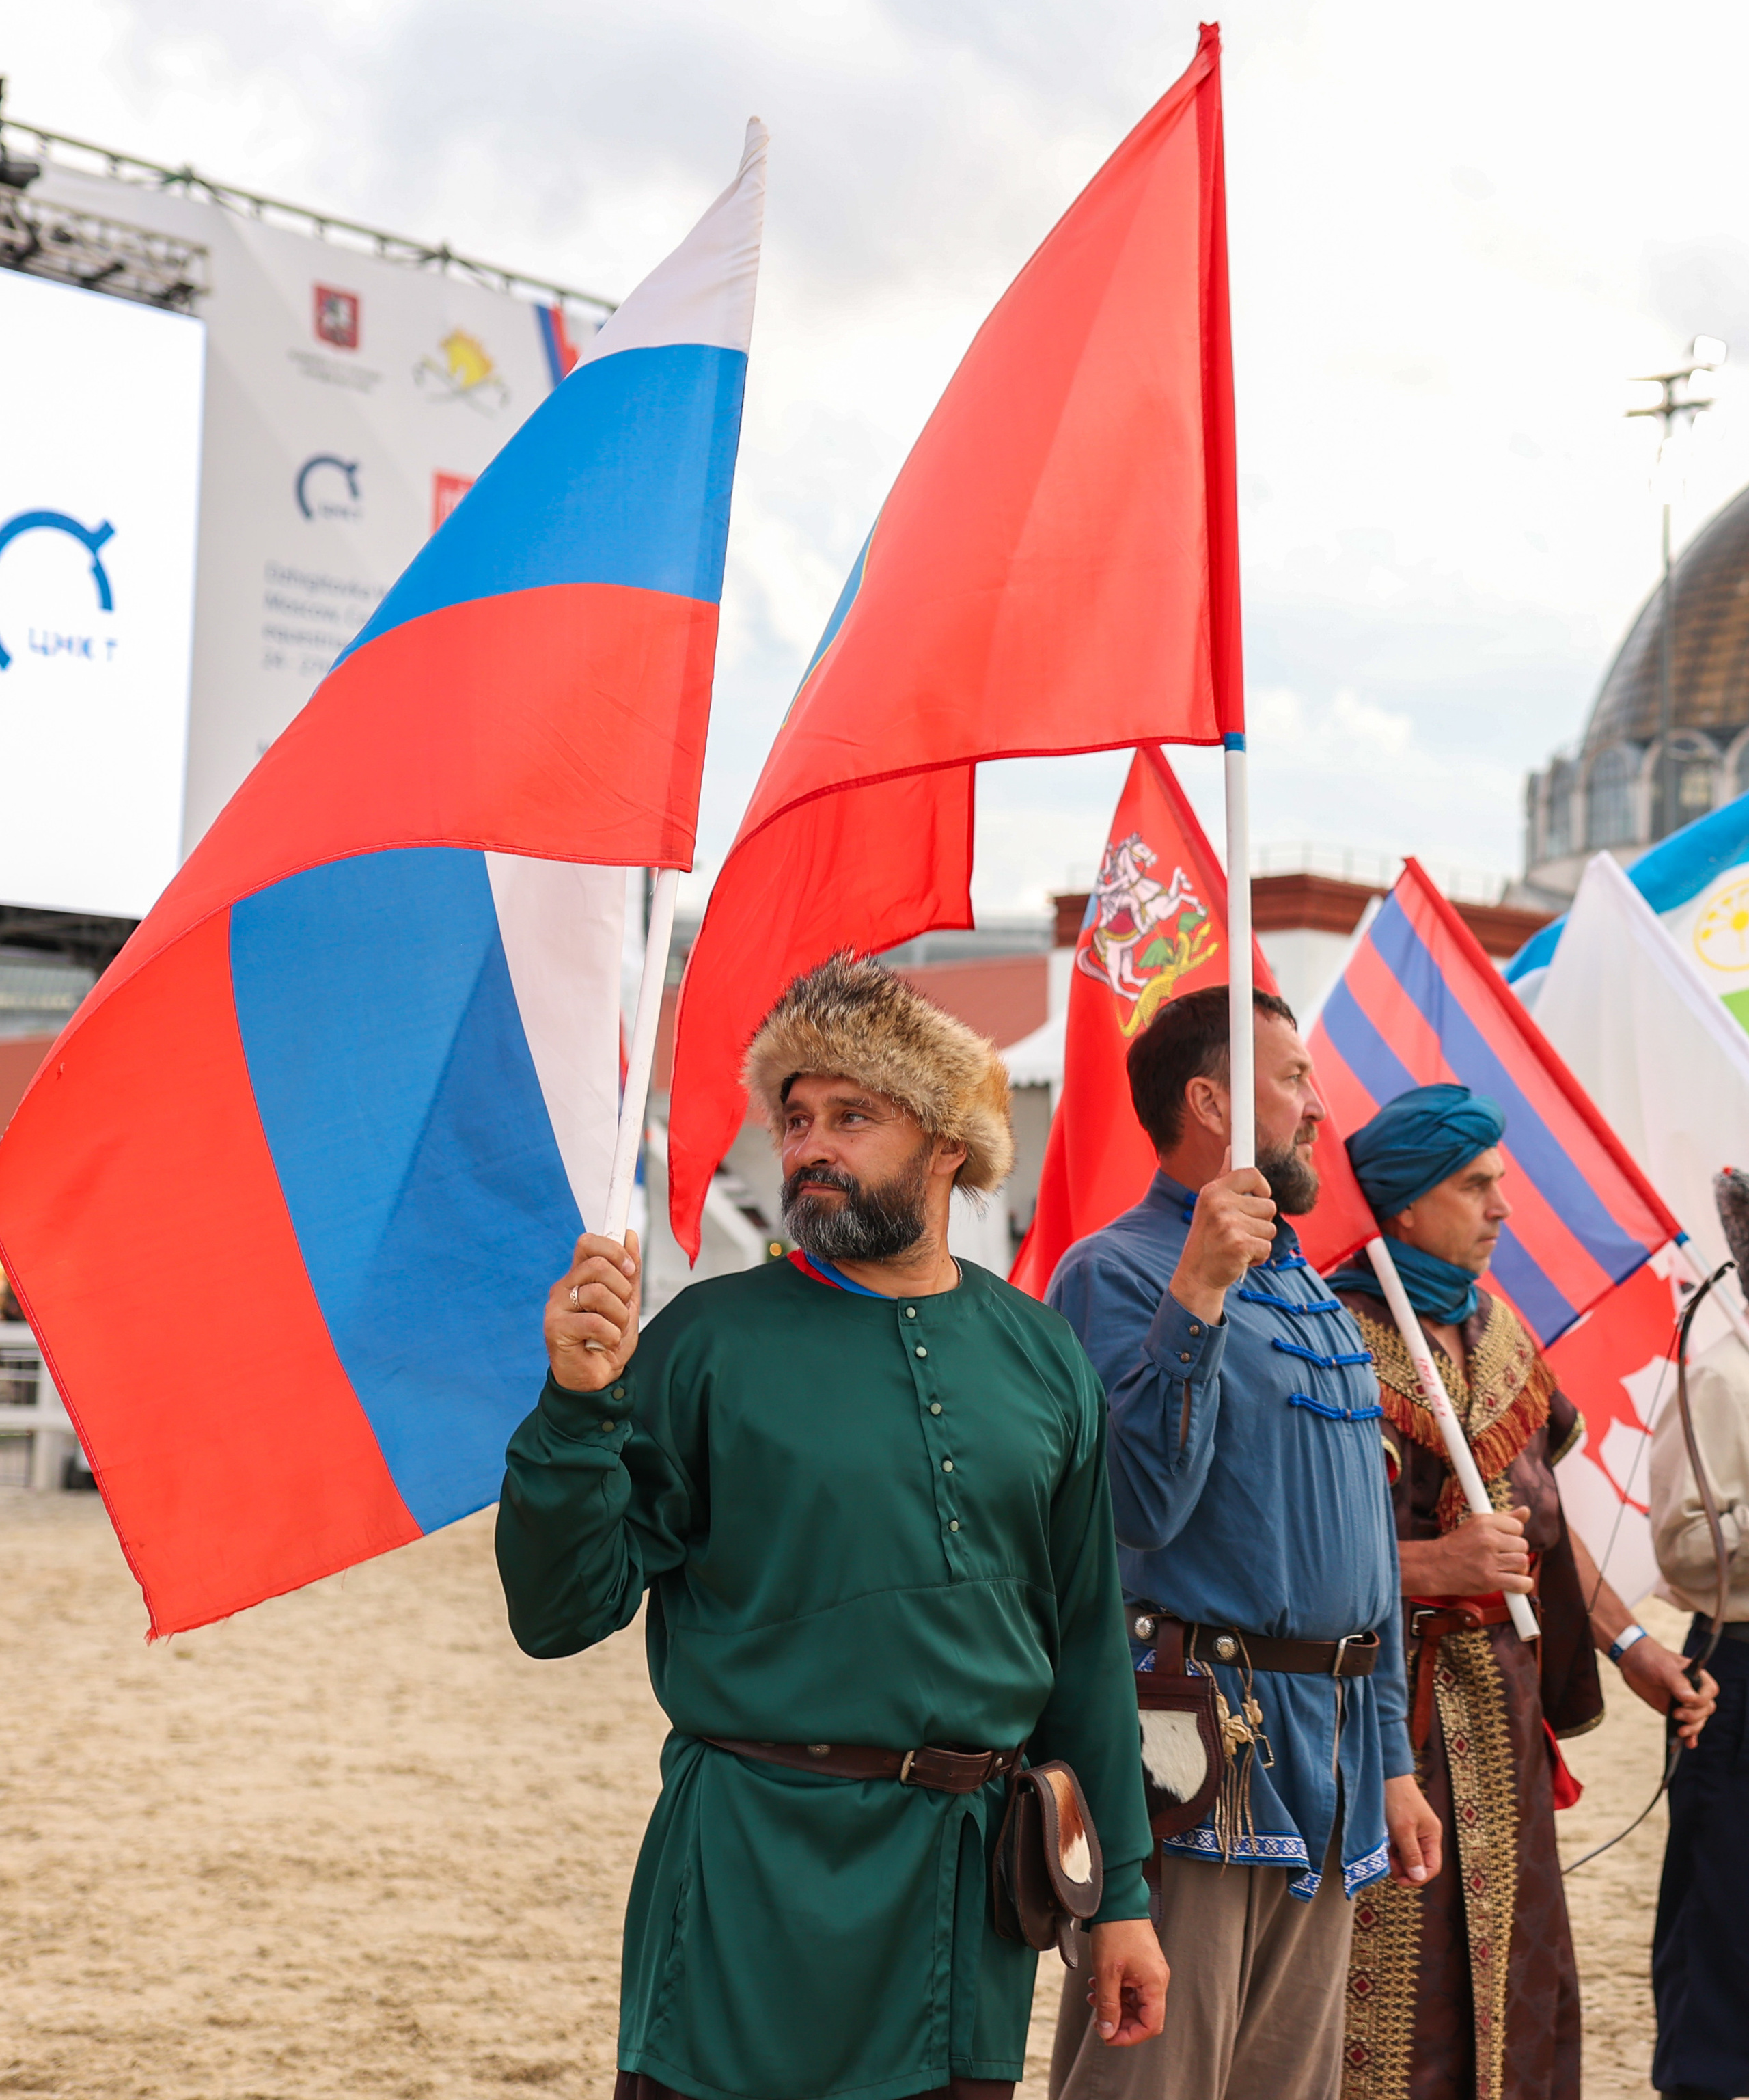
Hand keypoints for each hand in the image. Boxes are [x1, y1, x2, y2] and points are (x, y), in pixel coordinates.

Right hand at [544, 1231, 640, 1393]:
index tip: (629, 1268)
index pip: (587, 1243)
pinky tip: (605, 1342)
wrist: (598, 1379)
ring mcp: (557, 1307)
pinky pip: (595, 1321)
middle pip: (598, 1265)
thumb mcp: (627, 1302)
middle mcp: (565, 1287)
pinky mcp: (555, 1328)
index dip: (613, 1249)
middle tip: (621, 1310)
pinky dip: (610, 1335)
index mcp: (580, 1277)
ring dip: (619, 1316)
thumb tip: (629, 1236)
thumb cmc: (608, 1341)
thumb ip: (628, 1272)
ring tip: (613, 1330)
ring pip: (599, 1292)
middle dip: (623, 1289)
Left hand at [1084, 1918, 1167, 2045]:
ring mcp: (1149, 1971)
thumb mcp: (1107, 1972)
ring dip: (1114, 2004)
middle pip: (1143, 2015)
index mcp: (1155, 1983)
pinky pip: (1131, 1987)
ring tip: (1093, 1997)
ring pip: (1134, 2002)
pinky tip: (1098, 1984)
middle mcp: (1156, 1979)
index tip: (1108, 2036)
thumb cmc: (1115, 1931)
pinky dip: (1115, 1991)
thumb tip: (1107, 2032)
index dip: (1129, 2036)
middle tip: (1097, 2018)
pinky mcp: (1141, 1963)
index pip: (1151, 2025)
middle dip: (1119, 2020)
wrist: (1117, 1899)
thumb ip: (1108, 2005)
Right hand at [1168, 1152, 1276, 1322]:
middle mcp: (1220, 1204)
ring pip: (1270, 1227)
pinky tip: (1240, 1258)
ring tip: (1238, 1245)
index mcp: (1213, 1190)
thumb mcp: (1209, 1204)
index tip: (1260, 1195)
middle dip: (1260, 1222)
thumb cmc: (1208, 1238)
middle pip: (1269, 1205)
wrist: (1197, 1275)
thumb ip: (1225, 1178)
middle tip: (1239, 1231)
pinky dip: (1258, 1256)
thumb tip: (1232, 1149)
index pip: (1251, 1173)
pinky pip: (1267, 1247)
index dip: (1262, 1186)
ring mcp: (1229, 1224)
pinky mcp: (1240, 1245)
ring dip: (1259, 1240)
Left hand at [1383, 1774, 1441, 1887]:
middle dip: (1405, 1869)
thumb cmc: (1396, 1799)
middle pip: (1420, 1863)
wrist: (1385, 1773)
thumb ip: (1411, 1854)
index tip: (1400, 1881)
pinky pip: (1401, 1845)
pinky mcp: (1404, 1826)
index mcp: (1432, 1835)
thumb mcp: (1403, 1829)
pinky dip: (1393, 1849)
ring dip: (1397, 1860)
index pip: (1432, 1867)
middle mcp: (1427, 1834)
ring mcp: (1416, 1830)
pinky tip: (1384, 1845)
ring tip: (1385, 1854)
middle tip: (1389, 1867)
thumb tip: (1418, 1877)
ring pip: (1409, 1855)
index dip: (1418, 1878)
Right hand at [1398, 1507, 1533, 1596]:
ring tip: (1504, 1569)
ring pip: (1523, 1562)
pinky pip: (1522, 1583)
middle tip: (1501, 1557)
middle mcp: (1488, 1539)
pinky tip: (1513, 1583)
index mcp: (1484, 1522)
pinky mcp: (1490, 1579)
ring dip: (1517, 1569)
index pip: (1517, 1527)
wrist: (1434, 1566)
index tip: (1503, 1542)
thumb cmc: (1456, 1546)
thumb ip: (1504, 1518)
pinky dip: (1522, 1585)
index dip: (1512, 1536)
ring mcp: (1489, 1560)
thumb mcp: (1476, 1524)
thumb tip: (1526, 1511)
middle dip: (1514, 1553)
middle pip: (1522, 1545)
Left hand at [1617, 1637, 1717, 1747]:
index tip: (1685, 1701)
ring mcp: (1685, 1703)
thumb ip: (1677, 1682)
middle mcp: (1694, 1691)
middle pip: (1706, 1709)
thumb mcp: (1664, 1668)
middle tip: (1676, 1714)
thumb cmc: (1651, 1659)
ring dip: (1692, 1728)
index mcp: (1697, 1677)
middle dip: (1694, 1716)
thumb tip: (1691, 1699)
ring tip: (1680, 1732)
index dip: (1701, 1700)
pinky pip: (1686, 1726)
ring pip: (1698, 1720)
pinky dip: (1689, 1736)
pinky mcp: (1674, 1711)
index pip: (1710, 1692)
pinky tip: (1688, 1743)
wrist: (1632, 1661)